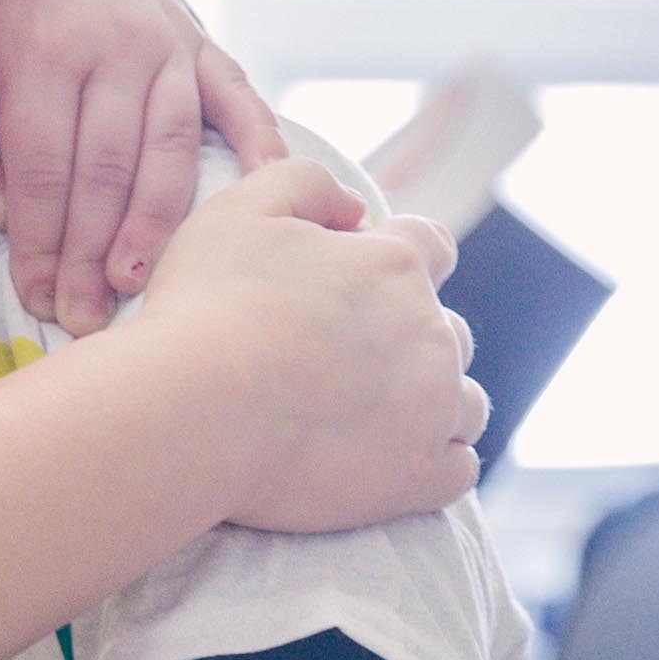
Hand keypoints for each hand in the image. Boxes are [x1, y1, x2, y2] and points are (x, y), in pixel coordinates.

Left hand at [0, 0, 283, 337]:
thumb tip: (3, 215)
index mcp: (41, 52)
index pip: (45, 170)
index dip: (42, 242)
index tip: (37, 297)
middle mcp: (114, 48)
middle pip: (109, 171)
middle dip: (93, 252)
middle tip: (85, 316)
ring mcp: (167, 43)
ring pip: (171, 149)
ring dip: (158, 223)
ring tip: (140, 282)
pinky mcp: (202, 42)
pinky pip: (238, 98)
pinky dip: (258, 145)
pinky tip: (267, 193)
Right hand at [126, 160, 484, 533]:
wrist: (193, 408)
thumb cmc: (205, 309)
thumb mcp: (238, 210)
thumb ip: (303, 183)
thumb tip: (353, 206)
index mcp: (394, 265)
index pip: (429, 244)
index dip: (396, 258)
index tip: (354, 284)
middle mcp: (429, 332)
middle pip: (446, 330)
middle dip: (406, 341)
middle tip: (338, 362)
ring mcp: (433, 408)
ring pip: (465, 402)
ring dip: (430, 404)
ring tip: (366, 419)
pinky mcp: (418, 475)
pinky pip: (457, 471)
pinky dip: (432, 466)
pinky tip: (386, 464)